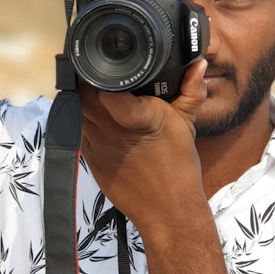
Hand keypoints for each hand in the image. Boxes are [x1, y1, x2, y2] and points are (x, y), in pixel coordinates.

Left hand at [77, 59, 208, 229]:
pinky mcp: (89, 159)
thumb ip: (189, 90)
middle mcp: (111, 131)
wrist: (167, 209)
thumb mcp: (186, 123)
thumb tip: (198, 63)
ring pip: (77, 112)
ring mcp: (96, 146)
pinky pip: (77, 131)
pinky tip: (95, 116)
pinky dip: (83, 120)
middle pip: (83, 95)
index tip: (106, 66)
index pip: (103, 89)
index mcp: (136, 118)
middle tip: (100, 74)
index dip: (99, 74)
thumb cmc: (178, 166)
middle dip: (88, 81)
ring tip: (96, 91)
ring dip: (82, 99)